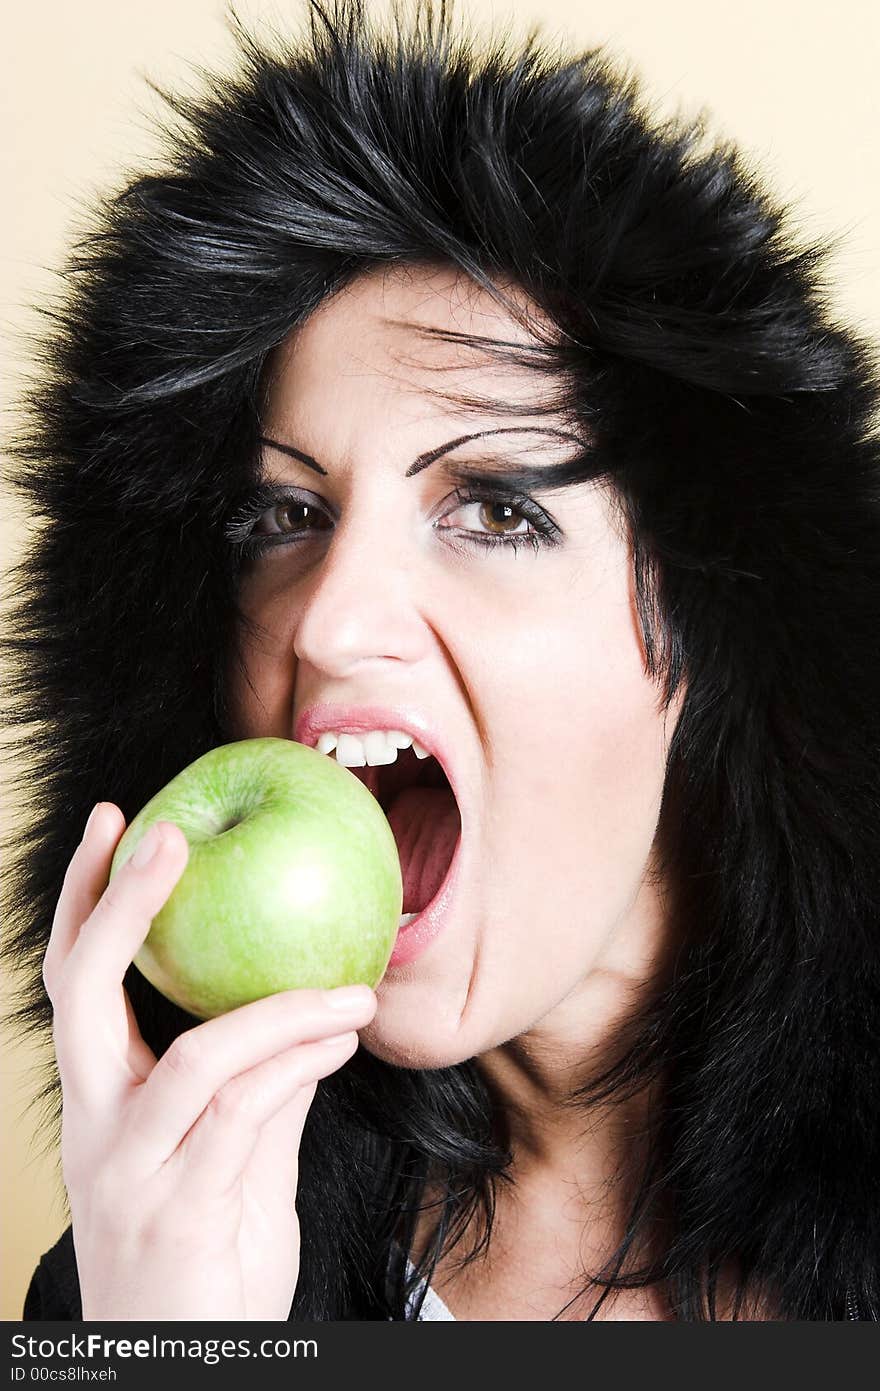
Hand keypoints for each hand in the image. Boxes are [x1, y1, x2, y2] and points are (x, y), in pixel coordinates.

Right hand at [43, 802, 376, 1319]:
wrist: (184, 1361)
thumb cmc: (204, 1249)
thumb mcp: (227, 1154)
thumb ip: (258, 1085)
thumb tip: (307, 1010)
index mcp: (97, 1099)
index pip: (75, 980)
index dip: (90, 899)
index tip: (119, 821)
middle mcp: (97, 1126)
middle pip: (84, 995)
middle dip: (124, 907)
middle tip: (172, 837)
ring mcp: (134, 1169)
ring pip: (198, 1058)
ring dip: (283, 1009)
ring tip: (350, 990)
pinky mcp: (184, 1210)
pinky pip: (246, 1115)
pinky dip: (299, 1064)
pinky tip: (341, 1036)